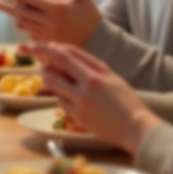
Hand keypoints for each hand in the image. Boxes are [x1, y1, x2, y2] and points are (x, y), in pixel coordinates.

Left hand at [0, 0, 101, 45]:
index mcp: (58, 9)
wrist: (97, 40)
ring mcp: (47, 35)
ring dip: (10, 12)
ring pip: (22, 22)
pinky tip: (17, 13)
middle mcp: (50, 23)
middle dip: (5, 1)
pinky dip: (22, 21)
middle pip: (20, 11)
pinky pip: (28, 31)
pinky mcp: (46, 43)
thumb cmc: (89, 14)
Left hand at [28, 42, 161, 154]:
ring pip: (53, 87)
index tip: (38, 46)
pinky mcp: (78, 118)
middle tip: (40, 63)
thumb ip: (89, 63)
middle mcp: (85, 89)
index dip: (47, 49)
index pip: (64, 56)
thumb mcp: (111, 76)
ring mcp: (80, 104)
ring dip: (49, 80)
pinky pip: (60, 102)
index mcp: (95, 75)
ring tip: (54, 78)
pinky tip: (70, 96)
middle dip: (41, 64)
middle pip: (52, 71)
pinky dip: (61, 96)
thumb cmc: (125, 99)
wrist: (135, 127)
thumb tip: (64, 51)